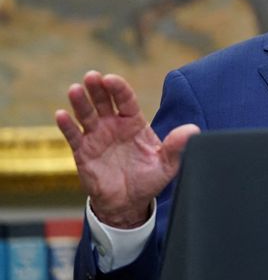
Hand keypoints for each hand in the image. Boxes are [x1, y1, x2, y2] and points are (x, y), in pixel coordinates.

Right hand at [55, 71, 199, 227]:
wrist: (128, 203)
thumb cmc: (148, 179)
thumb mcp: (167, 164)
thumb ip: (177, 146)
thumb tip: (193, 131)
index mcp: (134, 123)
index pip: (126, 100)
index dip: (119, 89)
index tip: (112, 79)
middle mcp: (113, 125)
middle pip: (104, 101)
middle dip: (98, 88)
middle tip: (92, 76)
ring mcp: (97, 137)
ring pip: (86, 115)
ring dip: (80, 102)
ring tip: (75, 89)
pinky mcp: (83, 152)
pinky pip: (73, 136)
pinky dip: (67, 125)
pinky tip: (61, 115)